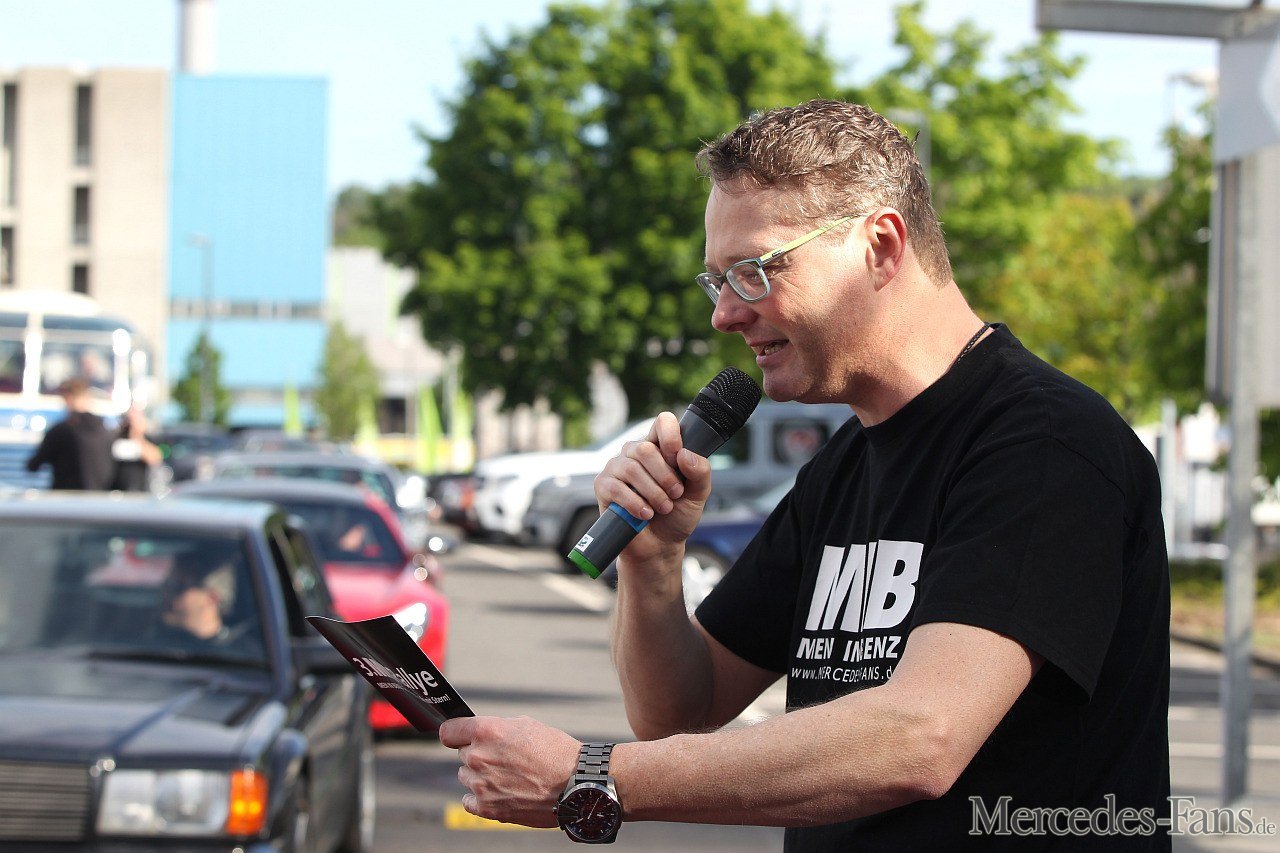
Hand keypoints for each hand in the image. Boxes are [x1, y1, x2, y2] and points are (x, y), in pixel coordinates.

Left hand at [439, 716, 580, 826]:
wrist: (574, 783)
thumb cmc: (555, 752)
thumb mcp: (525, 725)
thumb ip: (496, 729)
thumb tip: (479, 734)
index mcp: (486, 732)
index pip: (448, 731)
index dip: (455, 733)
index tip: (459, 737)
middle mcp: (479, 757)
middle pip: (462, 754)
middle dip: (478, 754)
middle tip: (503, 758)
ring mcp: (481, 785)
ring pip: (466, 777)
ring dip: (480, 776)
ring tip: (508, 776)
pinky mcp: (487, 808)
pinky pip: (468, 801)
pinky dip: (480, 797)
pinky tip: (499, 792)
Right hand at [593, 412, 713, 561]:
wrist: (660, 546)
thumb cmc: (677, 515)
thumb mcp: (698, 494)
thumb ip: (700, 472)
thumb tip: (684, 455)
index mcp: (660, 448)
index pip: (662, 422)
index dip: (670, 435)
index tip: (677, 456)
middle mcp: (636, 453)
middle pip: (646, 449)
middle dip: (664, 476)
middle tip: (675, 494)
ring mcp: (617, 468)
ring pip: (631, 468)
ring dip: (653, 492)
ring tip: (663, 508)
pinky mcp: (603, 486)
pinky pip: (616, 487)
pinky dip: (635, 503)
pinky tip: (645, 514)